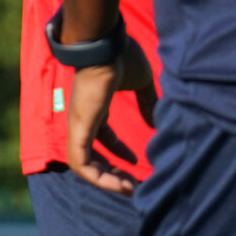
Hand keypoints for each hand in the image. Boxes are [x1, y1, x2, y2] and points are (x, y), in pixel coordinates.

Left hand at [64, 37, 159, 194]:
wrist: (105, 45)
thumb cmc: (120, 57)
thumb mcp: (141, 83)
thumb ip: (147, 102)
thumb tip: (155, 122)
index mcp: (96, 109)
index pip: (102, 139)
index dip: (119, 153)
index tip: (137, 161)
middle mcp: (84, 120)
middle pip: (93, 156)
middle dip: (112, 173)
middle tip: (133, 185)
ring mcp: (79, 126)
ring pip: (84, 166)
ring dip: (106, 181)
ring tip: (128, 189)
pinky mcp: (79, 129)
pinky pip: (80, 163)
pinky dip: (97, 177)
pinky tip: (117, 184)